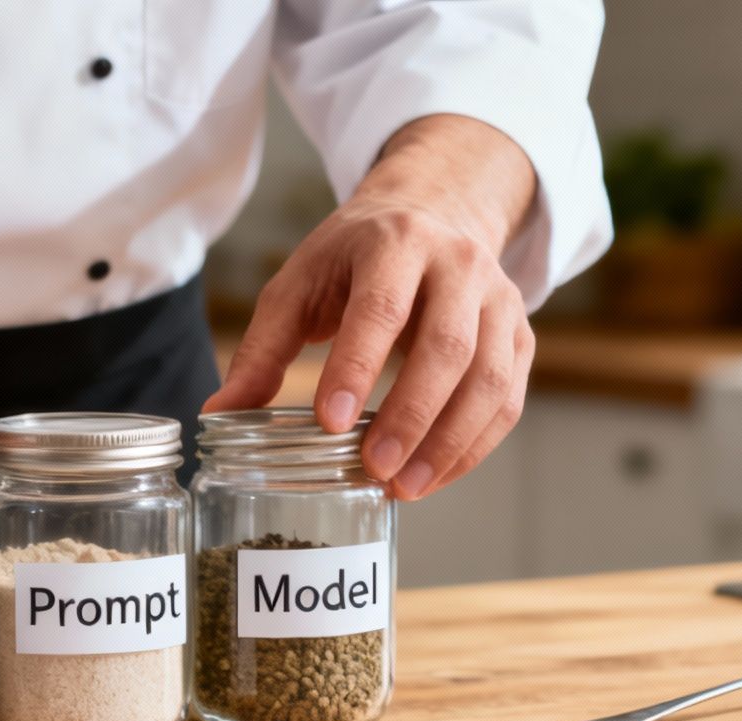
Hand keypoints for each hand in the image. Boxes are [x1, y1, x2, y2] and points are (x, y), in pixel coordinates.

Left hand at [204, 115, 536, 499]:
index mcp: (394, 243)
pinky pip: (507, 399)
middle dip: (410, 416)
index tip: (331, 422)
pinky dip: (473, 446)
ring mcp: (499, 300)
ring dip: (448, 442)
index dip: (357, 367)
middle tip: (372, 469)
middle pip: (447, 347)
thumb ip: (262, 348)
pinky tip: (434, 476)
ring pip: (488, 379)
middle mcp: (457, 265)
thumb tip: (221, 413)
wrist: (434, 213)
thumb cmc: (354, 260)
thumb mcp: (299, 284)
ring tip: (404, 487)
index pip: (380, 309)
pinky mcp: (520, 335)